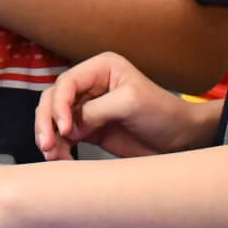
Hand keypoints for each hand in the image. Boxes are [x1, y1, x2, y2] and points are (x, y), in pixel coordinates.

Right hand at [35, 52, 212, 160]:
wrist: (180, 140)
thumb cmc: (162, 114)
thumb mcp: (130, 103)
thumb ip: (96, 110)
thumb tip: (68, 126)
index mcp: (101, 68)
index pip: (67, 82)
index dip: (59, 104)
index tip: (65, 127)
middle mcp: (90, 86)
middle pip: (53, 99)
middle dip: (47, 122)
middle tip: (47, 145)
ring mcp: (88, 109)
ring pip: (54, 120)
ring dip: (50, 137)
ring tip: (54, 155)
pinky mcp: (89, 130)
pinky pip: (64, 137)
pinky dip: (59, 148)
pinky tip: (62, 159)